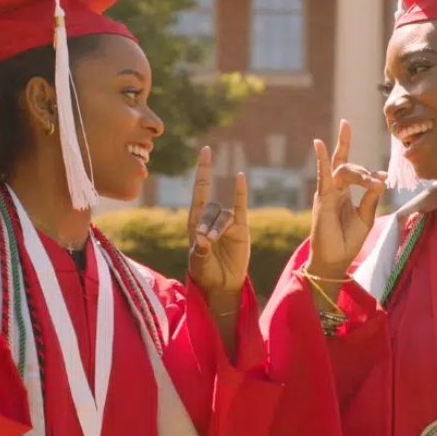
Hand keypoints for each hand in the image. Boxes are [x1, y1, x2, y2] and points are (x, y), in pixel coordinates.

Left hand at [187, 146, 249, 297]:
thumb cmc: (205, 273)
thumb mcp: (197, 263)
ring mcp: (227, 223)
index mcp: (195, 222)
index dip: (203, 170)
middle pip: (210, 208)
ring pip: (224, 215)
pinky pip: (241, 207)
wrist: (222, 285)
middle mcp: (210, 218)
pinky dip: (241, 193)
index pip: (200, 190)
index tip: (206, 150)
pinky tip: (240, 177)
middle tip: (205, 240)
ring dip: (218, 227)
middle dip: (207, 222)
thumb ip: (200, 251)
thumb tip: (203, 238)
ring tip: (213, 242)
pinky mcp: (241, 229)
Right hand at [309, 120, 387, 279]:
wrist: (336, 260)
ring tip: (371, 181)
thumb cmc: (349, 240)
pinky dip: (321, 159)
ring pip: (342, 170)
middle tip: (380, 180)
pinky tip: (319, 143)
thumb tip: (382, 179)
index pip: (355, 170)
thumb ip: (371, 197)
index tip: (385, 177)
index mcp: (344, 192)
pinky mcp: (322, 199)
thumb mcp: (365, 216)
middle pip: (348, 166)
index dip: (371, 172)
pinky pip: (322, 175)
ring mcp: (327, 192)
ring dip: (358, 172)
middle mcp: (334, 189)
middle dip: (365, 172)